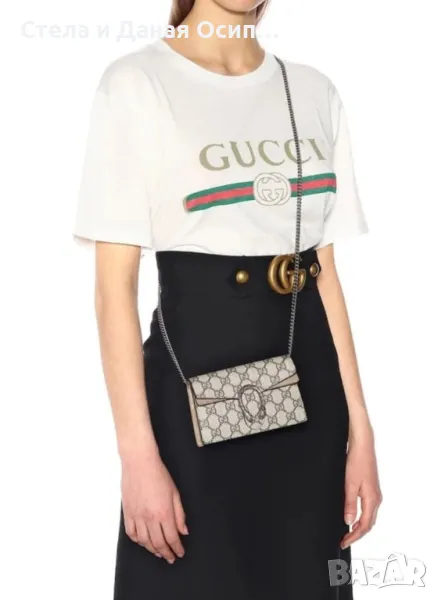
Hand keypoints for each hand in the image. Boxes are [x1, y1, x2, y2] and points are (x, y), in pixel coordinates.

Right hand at [121, 452, 187, 563]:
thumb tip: (183, 531)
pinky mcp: (127, 513)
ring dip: (152, 550)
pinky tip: (142, 541)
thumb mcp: (175, 493)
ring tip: (158, 552)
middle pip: (158, 543)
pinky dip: (137, 541)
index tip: (179, 552)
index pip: (172, 538)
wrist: (139, 463)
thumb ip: (180, 514)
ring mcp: (137, 516)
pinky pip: (131, 533)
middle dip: (166, 553)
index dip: (177, 548)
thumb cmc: (158, 474)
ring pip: (144, 541)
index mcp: (164, 513)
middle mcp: (149, 518)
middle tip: (170, 557)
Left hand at [341, 431, 381, 548]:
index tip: (344, 542)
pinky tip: (353, 516)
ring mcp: (375, 493)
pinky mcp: (371, 488)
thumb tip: (348, 522)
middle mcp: (376, 498)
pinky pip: (368, 508)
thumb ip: (349, 504)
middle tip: (344, 540)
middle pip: (369, 523)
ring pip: (369, 516)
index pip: (364, 525)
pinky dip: (361, 517)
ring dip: (360, 526)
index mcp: (372, 499)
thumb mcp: (349, 484)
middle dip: (357, 534)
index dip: (354, 536)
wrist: (362, 445)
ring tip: (347, 532)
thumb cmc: (356, 461)